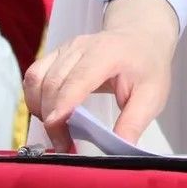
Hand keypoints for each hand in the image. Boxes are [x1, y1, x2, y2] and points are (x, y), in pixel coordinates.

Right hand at [24, 0, 179, 150]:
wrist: (141, 36)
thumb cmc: (147, 67)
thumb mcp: (152, 96)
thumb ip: (134, 122)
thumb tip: (118, 150)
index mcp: (106, 54)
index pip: (77, 80)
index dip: (64, 108)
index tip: (61, 137)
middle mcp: (80, 47)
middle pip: (52, 83)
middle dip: (52, 119)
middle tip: (65, 145)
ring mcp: (65, 48)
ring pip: (37, 80)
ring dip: (40, 110)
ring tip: (57, 132)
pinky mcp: (55, 54)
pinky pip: (34, 77)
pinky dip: (35, 99)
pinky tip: (50, 115)